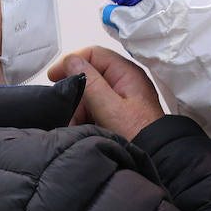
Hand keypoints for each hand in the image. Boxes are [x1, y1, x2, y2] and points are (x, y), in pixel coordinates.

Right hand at [49, 46, 163, 139]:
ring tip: (74, 125)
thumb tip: (71, 61)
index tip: (54, 75)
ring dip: (78, 109)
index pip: (93, 54)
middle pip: (89, 75)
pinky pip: (96, 108)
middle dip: (74, 92)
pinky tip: (81, 128)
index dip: (71, 62)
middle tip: (64, 107)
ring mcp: (122, 97)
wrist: (157, 157)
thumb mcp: (109, 107)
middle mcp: (124, 81)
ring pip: (90, 94)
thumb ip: (90, 81)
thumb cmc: (139, 134)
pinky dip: (85, 117)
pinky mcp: (119, 112)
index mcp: (126, 73)